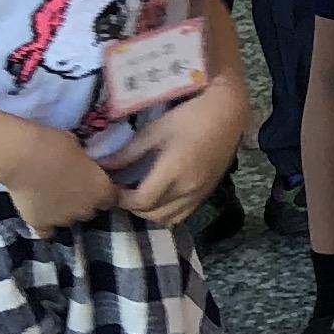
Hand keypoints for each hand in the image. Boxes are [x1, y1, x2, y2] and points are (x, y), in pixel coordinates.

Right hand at [0, 125, 123, 237]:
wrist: (22, 157)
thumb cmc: (54, 144)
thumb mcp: (79, 147)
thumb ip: (85, 162)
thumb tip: (81, 163)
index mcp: (102, 190)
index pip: (111, 198)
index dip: (101, 191)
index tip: (92, 182)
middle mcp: (87, 209)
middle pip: (90, 210)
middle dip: (83, 201)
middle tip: (69, 186)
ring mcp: (64, 220)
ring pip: (70, 220)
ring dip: (64, 211)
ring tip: (50, 196)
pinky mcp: (41, 224)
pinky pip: (47, 231)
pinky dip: (45, 224)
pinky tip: (40, 212)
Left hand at [111, 77, 247, 228]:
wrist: (229, 114)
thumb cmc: (190, 115)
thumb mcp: (155, 130)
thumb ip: (128, 153)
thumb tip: (104, 167)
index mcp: (175, 170)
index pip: (141, 200)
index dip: (121, 199)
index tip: (110, 187)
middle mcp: (189, 188)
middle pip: (152, 214)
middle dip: (132, 206)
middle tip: (121, 189)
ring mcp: (200, 194)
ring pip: (167, 220)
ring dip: (149, 212)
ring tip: (140, 194)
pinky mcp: (206, 194)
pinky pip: (181, 215)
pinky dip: (165, 212)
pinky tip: (159, 196)